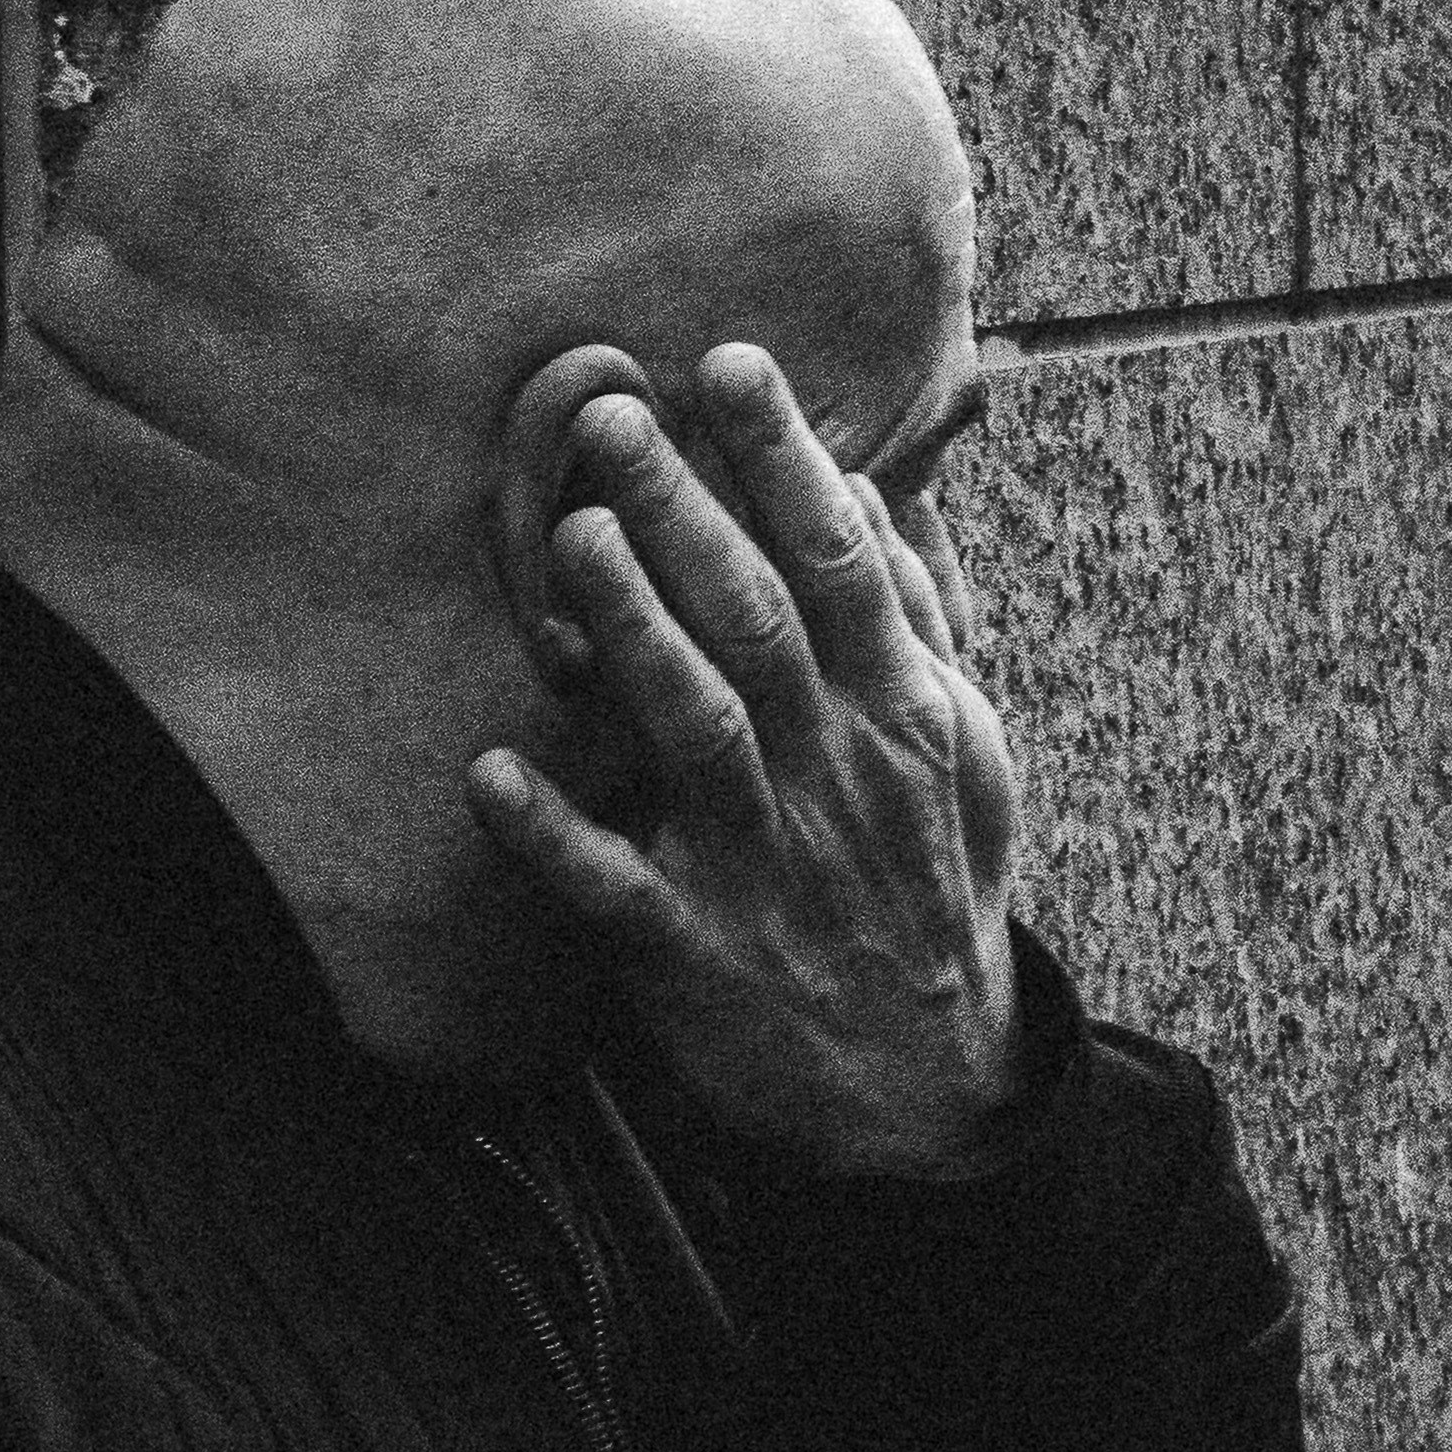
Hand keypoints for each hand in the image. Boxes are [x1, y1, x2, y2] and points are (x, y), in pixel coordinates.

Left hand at [472, 341, 1030, 1178]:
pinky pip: (616, 891)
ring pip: (699, 730)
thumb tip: (876, 489)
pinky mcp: (695, 954)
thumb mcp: (963, 748)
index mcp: (899, 712)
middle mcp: (836, 773)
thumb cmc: (930, 889)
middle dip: (689, 512)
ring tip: (574, 542)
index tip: (729, 365)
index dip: (787, 460)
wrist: (929, 1087)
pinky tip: (487, 778)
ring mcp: (764, 864)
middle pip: (759, 620)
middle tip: (611, 415)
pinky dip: (553, 836)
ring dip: (633, 634)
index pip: (842, 561)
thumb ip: (918, 617)